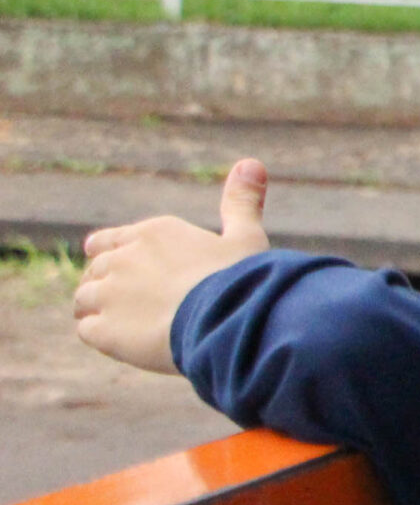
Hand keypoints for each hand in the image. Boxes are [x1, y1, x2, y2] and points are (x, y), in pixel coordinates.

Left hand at [73, 159, 271, 373]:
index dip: (109, 254)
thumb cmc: (242, 279)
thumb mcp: (246, 237)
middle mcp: (123, 258)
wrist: (229, 320)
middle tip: (126, 304)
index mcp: (153, 233)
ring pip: (83, 299)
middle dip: (105, 285)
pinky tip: (120, 342)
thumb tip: (251, 162)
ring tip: (119, 325)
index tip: (116, 266)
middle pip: (95, 270)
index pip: (108, 241)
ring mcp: (108, 293)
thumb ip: (241, 202)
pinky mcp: (103, 329)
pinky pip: (86, 329)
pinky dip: (99, 335)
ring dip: (96, 310)